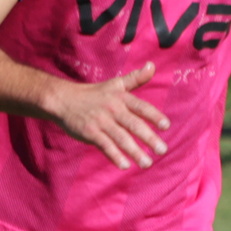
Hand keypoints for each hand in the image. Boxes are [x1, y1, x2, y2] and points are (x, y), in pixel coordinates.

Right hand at [50, 63, 169, 169]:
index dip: (154, 116)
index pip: (141, 107)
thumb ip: (136, 78)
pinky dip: (114, 156)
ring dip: (135, 151)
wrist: (64, 100)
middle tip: (163, 150)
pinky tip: (125, 165)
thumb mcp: (115, 84)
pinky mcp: (90, 132)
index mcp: (121, 97)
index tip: (166, 126)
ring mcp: (101, 121)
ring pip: (121, 138)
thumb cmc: (94, 94)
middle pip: (133, 124)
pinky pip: (105, 145)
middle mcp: (112, 108)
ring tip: (147, 163)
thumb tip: (152, 65)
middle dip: (149, 138)